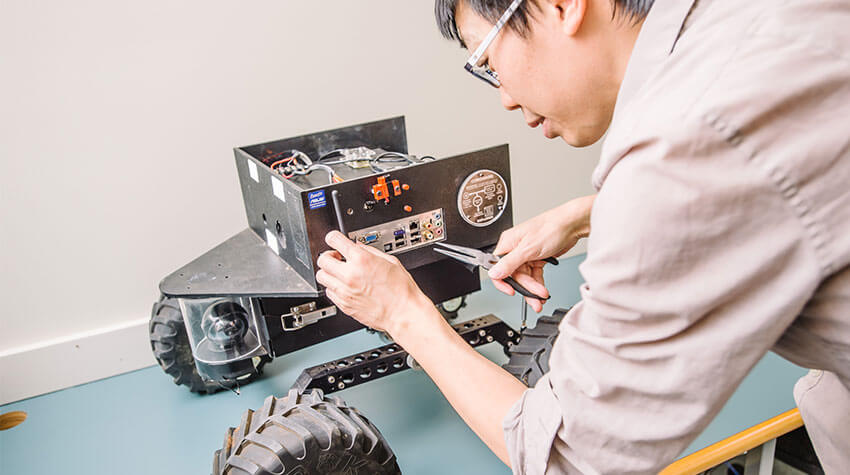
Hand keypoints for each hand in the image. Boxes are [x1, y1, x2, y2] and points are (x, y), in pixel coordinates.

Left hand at [316, 231, 434, 335]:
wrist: (403, 313)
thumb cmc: (402, 290)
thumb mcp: (391, 261)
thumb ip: (370, 251)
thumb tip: (358, 246)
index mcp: (362, 260)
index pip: (334, 240)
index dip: (333, 238)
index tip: (334, 240)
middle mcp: (350, 275)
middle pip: (322, 259)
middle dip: (329, 256)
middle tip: (337, 258)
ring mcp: (345, 291)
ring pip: (321, 276)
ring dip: (328, 272)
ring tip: (339, 273)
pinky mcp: (344, 305)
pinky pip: (329, 292)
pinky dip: (333, 287)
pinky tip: (345, 286)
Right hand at [488, 194, 595, 310]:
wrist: (572, 225)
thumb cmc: (551, 228)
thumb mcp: (528, 248)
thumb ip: (509, 263)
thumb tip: (493, 273)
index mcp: (508, 243)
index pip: (497, 267)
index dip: (502, 281)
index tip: (511, 291)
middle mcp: (515, 249)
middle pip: (515, 275)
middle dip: (526, 287)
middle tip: (536, 297)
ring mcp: (526, 254)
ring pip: (525, 277)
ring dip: (533, 288)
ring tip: (542, 296)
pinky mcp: (537, 258)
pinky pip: (534, 274)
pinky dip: (538, 283)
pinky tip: (542, 290)